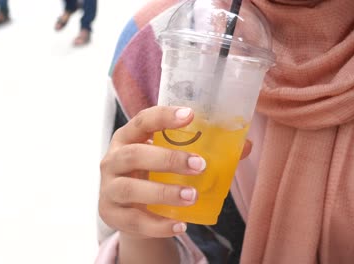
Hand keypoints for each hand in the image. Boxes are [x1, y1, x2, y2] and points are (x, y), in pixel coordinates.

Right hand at [99, 106, 251, 238]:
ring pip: (130, 189)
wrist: (130, 208)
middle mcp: (113, 159)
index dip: (163, 117)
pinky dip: (158, 225)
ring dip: (163, 193)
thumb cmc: (153, 175)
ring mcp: (109, 188)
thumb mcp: (169, 160)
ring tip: (192, 196)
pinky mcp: (111, 214)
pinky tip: (180, 225)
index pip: (141, 121)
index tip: (190, 115)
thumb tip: (245, 145)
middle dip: (168, 159)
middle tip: (200, 165)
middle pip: (134, 154)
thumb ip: (202, 151)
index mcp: (127, 138)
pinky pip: (133, 220)